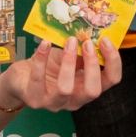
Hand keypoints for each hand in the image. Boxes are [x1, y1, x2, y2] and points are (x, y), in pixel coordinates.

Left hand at [0, 37, 122, 111]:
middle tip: (87, 43)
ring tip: (69, 42)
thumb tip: (93, 34)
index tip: (105, 40)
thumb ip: (83, 52)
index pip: (111, 80)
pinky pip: (38, 79)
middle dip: (92, 65)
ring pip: (65, 89)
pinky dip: (42, 58)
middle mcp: (75, 99)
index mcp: (88, 87)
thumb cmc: (50, 67)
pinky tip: (45, 43)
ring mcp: (54, 103)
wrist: (22, 78)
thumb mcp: (70, 58)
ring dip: (68, 63)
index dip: (113, 61)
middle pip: (93, 91)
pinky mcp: (35, 99)